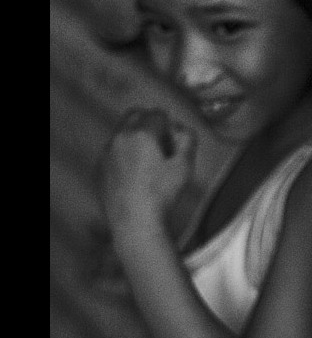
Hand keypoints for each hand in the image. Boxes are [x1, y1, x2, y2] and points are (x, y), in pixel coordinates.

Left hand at [102, 109, 195, 238]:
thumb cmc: (162, 195)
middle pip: (135, 115)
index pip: (158, 113)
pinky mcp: (99, 169)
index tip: (173, 142)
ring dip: (135, 137)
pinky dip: (123, 154)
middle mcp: (121, 137)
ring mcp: (107, 153)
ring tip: (147, 161)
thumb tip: (179, 129)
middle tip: (160, 143)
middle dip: (149, 122)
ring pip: (121, 132)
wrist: (135, 224)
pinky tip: (134, 176)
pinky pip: (112, 151)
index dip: (169, 126)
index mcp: (142, 133)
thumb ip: (187, 139)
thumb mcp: (184, 165)